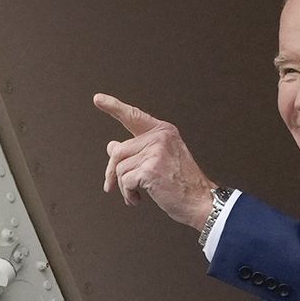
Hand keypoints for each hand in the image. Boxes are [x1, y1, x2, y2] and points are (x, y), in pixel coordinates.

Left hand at [94, 93, 217, 229]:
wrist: (201, 201)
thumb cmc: (183, 183)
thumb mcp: (160, 160)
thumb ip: (137, 150)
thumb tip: (111, 146)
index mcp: (163, 131)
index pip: (134, 117)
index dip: (114, 107)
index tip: (98, 99)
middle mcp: (159, 138)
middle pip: (118, 151)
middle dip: (112, 172)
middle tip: (111, 186)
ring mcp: (155, 152)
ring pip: (120, 168)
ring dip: (124, 186)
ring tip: (136, 193)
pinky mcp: (150, 169)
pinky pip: (125, 181)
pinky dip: (128, 193)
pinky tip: (139, 197)